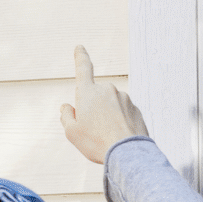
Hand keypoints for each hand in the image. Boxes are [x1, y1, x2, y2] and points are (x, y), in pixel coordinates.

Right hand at [60, 46, 147, 163]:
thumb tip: (67, 106)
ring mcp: (124, 98)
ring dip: (107, 118)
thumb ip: (66, 116)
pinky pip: (123, 115)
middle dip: (92, 110)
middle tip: (92, 132)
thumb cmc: (96, 143)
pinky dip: (120, 124)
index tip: (79, 47)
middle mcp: (107, 90)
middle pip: (95, 98)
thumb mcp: (71, 132)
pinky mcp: (135, 109)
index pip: (83, 69)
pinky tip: (119, 139)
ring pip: (110, 107)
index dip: (80, 57)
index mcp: (89, 92)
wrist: (127, 153)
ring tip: (107, 138)